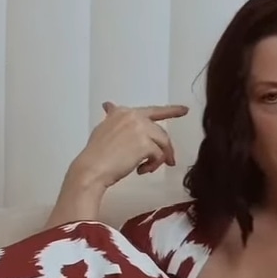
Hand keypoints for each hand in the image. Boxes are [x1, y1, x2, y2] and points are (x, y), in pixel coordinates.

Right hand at [70, 102, 188, 191]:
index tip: (184, 110)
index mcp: (123, 112)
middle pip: (160, 132)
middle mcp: (133, 116)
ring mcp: (140, 129)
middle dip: (166, 148)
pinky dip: (153, 166)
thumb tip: (108, 106)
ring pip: (163, 143)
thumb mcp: (102, 129)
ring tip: (148, 169)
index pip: (152, 110)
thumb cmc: (95, 154)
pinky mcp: (145, 144)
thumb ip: (112, 118)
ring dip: (159, 159)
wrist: (92, 169)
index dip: (171, 110)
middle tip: (169, 161)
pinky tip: (141, 171)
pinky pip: (159, 155)